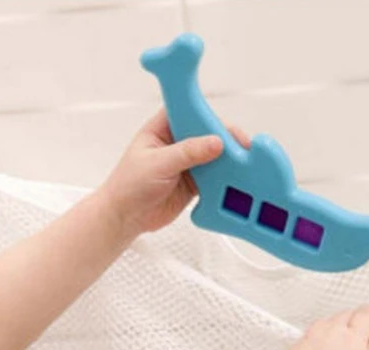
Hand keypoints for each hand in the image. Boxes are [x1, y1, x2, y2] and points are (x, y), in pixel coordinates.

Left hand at [99, 108, 250, 239]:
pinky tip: (232, 181)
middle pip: (206, 133)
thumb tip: (215, 142)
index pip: (188, 111)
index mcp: (162, 128)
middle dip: (224, 139)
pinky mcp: (193, 183)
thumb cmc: (128, 186)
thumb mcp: (157, 164)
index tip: (223, 123)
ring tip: (243, 165)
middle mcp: (176, 142)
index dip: (207, 113)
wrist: (125, 218)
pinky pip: (213, 178)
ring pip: (213, 156)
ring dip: (227, 160)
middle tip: (240, 148)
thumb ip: (187, 152)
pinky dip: (223, 180)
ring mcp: (186, 163)